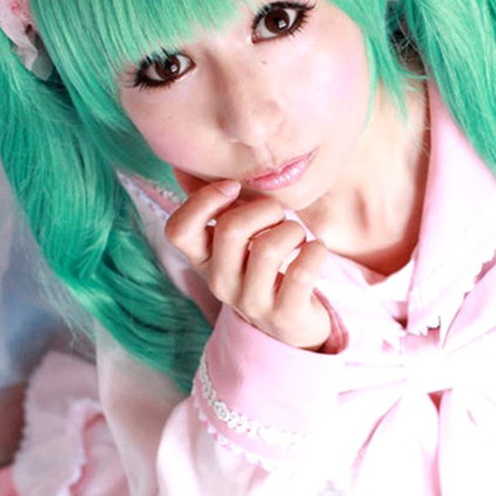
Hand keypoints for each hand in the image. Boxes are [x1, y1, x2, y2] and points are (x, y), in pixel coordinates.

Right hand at [165, 179, 331, 350]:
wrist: (291, 327)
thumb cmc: (262, 270)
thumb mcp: (234, 243)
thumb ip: (216, 208)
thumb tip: (183, 167)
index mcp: (203, 261)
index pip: (178, 230)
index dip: (203, 201)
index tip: (233, 188)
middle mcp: (219, 283)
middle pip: (230, 229)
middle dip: (264, 209)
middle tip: (279, 215)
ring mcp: (251, 303)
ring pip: (267, 248)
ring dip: (292, 230)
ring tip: (298, 236)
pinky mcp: (284, 315)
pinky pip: (301, 272)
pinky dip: (315, 251)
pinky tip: (316, 249)